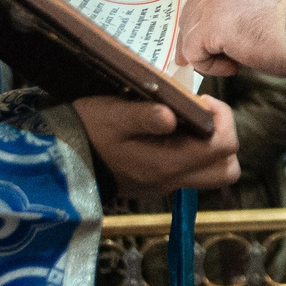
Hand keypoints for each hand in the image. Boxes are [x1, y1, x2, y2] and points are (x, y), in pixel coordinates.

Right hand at [74, 94, 239, 200]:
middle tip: (200, 112)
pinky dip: (192, 151)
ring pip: (212, 173)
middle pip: (226, 168)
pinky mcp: (156, 183)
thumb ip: (145, 116)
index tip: (201, 100)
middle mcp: (172, 180)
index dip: (222, 118)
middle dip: (223, 136)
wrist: (59, 162)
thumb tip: (174, 116)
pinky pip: (190, 172)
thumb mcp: (112, 116)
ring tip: (186, 120)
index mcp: (166, 164)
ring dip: (210, 146)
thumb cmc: (86, 131)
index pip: (224, 148)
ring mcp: (165, 185)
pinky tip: (169, 131)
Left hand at [178, 0, 285, 78]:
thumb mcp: (259, 9)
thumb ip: (235, 13)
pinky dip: (209, 66)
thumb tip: (214, 38)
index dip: (201, 23)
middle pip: (189, 12)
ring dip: (206, 54)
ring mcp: (213, 1)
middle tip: (197, 61)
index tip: (203, 44)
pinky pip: (193, 52)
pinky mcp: (210, 25)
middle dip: (191, 39)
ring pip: (189, 33)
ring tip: (232, 64)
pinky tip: (233, 67)